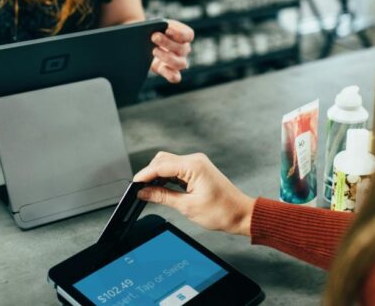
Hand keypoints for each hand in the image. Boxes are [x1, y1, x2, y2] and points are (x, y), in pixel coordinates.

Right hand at [133, 152, 254, 236]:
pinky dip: (167, 178)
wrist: (240, 214)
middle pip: (162, 160)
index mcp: (193, 166)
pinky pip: (176, 169)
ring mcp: (196, 164)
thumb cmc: (221, 211)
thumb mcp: (187, 206)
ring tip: (149, 192)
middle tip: (140, 190)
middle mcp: (195, 160)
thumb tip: (144, 192)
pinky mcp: (197, 170)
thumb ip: (162, 197)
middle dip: (149, 174)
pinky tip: (161, 189)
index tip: (133, 185)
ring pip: (168, 163)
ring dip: (157, 176)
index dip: (144, 175)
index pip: (160, 166)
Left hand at [151, 20, 193, 83]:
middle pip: (182, 48)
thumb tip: (154, 30)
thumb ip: (157, 25)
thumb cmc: (152, 30)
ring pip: (180, 64)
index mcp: (183, 36)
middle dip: (167, 42)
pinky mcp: (169, 72)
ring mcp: (178, 62)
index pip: (188, 35)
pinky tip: (162, 67)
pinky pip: (175, 77)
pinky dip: (170, 74)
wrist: (142, 42)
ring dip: (167, 57)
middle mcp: (183, 49)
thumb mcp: (155, 24)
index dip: (180, 33)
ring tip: (153, 50)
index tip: (167, 29)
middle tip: (154, 37)